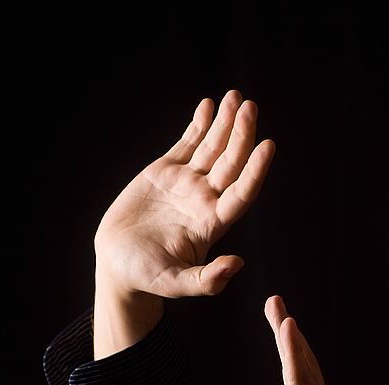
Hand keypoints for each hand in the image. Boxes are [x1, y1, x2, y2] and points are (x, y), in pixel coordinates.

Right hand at [93, 91, 274, 357]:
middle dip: (242, 134)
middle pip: (231, 162)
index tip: (268, 146)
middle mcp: (205, 199)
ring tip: (235, 97)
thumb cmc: (149, 278)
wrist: (120, 264)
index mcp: (213, 223)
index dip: (256, 170)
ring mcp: (188, 183)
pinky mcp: (166, 172)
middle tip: (250, 107)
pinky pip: (188, 144)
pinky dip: (198, 125)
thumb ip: (207, 280)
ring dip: (225, 123)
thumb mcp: (177, 284)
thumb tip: (237, 264)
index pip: (242, 193)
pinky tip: (209, 105)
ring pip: (212, 147)